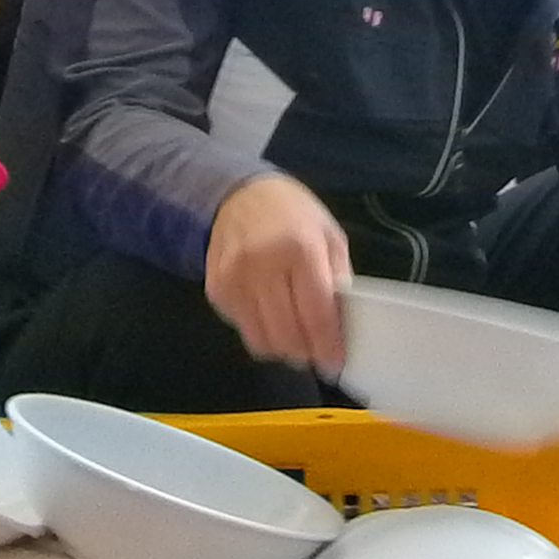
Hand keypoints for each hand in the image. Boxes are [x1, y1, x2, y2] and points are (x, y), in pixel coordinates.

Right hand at [204, 175, 352, 376]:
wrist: (238, 195)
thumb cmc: (293, 215)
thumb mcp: (329, 235)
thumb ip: (339, 277)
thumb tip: (342, 323)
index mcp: (300, 249)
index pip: (316, 314)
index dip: (327, 345)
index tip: (335, 363)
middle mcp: (263, 266)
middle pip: (287, 334)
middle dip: (305, 353)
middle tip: (316, 355)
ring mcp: (234, 280)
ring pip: (261, 340)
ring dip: (282, 349)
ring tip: (295, 342)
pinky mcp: (216, 290)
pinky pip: (241, 328)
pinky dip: (260, 332)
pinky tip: (271, 317)